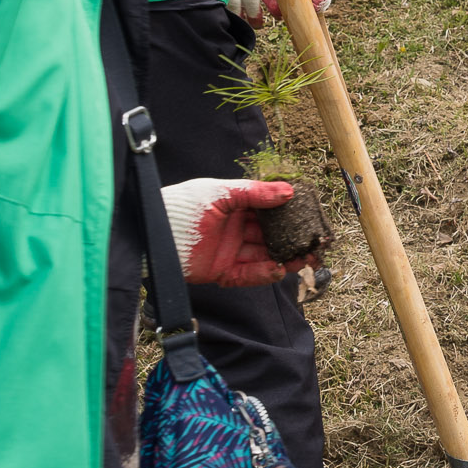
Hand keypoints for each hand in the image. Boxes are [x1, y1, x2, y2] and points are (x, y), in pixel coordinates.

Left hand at [163, 177, 313, 283]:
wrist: (152, 231)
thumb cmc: (182, 205)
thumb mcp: (220, 192)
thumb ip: (254, 192)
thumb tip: (289, 192)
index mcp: (235, 208)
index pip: (268, 211)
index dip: (289, 214)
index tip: (310, 216)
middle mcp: (234, 230)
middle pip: (270, 236)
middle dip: (293, 240)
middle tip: (315, 243)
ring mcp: (228, 252)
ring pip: (263, 256)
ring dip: (285, 259)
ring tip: (305, 260)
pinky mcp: (220, 272)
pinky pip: (247, 275)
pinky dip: (263, 274)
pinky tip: (279, 269)